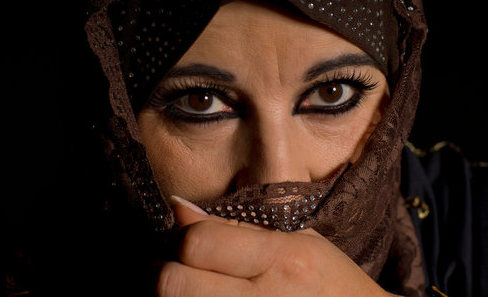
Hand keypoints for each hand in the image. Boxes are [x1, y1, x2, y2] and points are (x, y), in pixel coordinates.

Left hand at [155, 196, 393, 296]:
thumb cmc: (332, 284)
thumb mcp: (297, 242)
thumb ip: (235, 226)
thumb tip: (178, 207)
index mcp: (281, 260)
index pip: (197, 242)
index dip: (181, 238)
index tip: (186, 240)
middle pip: (172, 283)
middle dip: (164, 270)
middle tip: (175, 267)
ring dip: (173, 292)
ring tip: (191, 285)